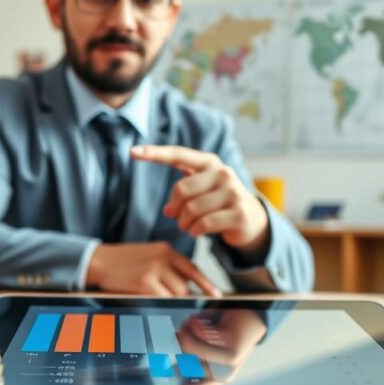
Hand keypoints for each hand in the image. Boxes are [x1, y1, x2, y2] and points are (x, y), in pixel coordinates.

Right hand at [85, 242, 220, 296]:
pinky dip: (161, 303)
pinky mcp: (144, 282)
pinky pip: (163, 299)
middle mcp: (163, 257)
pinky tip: (150, 300)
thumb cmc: (123, 262)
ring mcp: (154, 270)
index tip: (215, 293)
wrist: (98, 260)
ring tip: (153, 296)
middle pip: (185, 285)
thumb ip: (168, 267)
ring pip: (176, 294)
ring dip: (170, 300)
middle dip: (181, 296)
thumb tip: (187, 287)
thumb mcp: (149, 255)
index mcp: (166, 249)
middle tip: (169, 301)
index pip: (193, 268)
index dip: (205, 283)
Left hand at [131, 145, 268, 257]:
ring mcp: (232, 192)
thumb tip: (168, 211)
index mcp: (209, 163)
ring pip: (192, 210)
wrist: (251, 219)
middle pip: (182, 190)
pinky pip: (204, 224)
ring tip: (188, 226)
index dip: (155, 153)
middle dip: (174, 208)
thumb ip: (182, 194)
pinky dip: (195, 231)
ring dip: (184, 224)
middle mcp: (222, 173)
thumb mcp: (201, 192)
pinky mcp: (238, 213)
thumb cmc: (217, 203)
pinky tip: (197, 232)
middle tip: (176, 218)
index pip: (178, 154)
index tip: (132, 152)